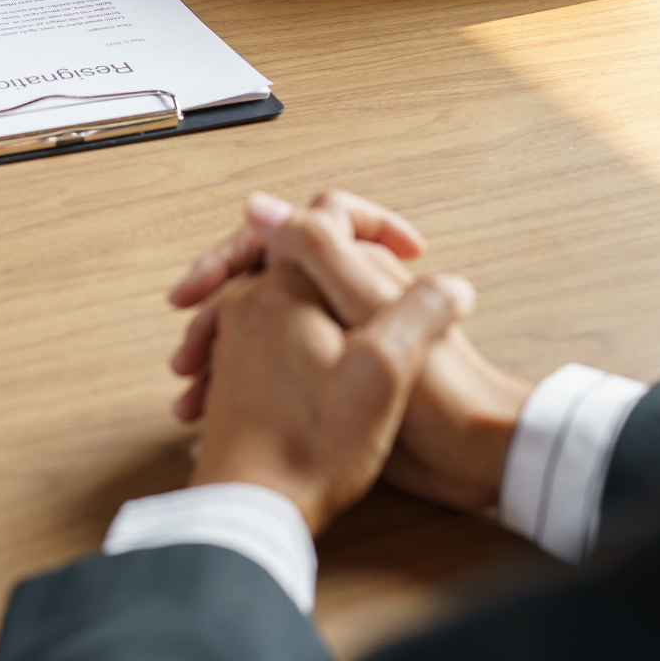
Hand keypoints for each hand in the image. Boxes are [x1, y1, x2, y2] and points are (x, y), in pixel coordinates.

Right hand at [172, 191, 531, 512]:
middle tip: (186, 353)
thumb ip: (319, 252)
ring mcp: (335, 336)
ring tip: (192, 395)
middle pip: (258, 282)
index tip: (198, 288)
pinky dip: (238, 388)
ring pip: (259, 329)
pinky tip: (216, 416)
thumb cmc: (439, 388)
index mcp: (350, 267)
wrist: (473, 456)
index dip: (232, 255)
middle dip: (214, 314)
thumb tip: (259, 204)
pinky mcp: (334, 379)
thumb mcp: (370, 311)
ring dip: (220, 356)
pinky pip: (270, 370)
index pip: (277, 234)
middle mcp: (339, 294)